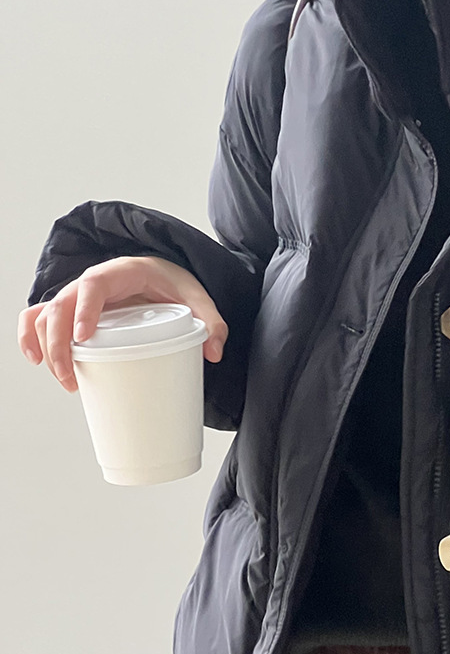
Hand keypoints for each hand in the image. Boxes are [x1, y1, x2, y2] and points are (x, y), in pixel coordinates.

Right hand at [18, 255, 227, 393]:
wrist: (161, 274)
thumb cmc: (173, 284)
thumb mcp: (198, 296)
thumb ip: (212, 321)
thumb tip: (215, 351)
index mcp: (120, 273)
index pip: (93, 285)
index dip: (84, 310)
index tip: (84, 338)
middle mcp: (92, 282)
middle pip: (61, 306)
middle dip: (58, 343)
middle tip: (71, 377)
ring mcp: (79, 297)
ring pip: (46, 314)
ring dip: (45, 346)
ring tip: (65, 380)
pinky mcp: (73, 312)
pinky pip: (40, 318)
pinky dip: (31, 335)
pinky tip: (35, 360)